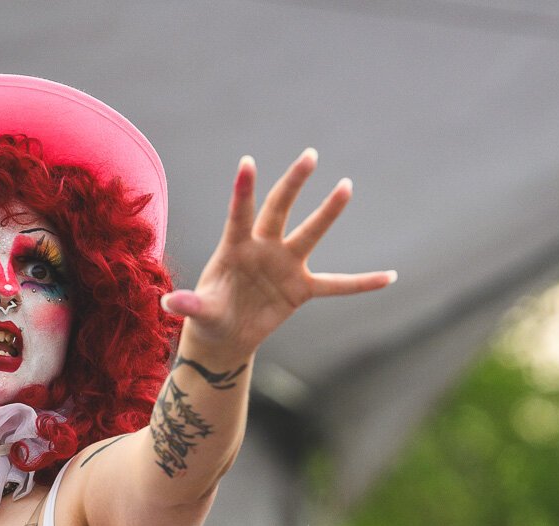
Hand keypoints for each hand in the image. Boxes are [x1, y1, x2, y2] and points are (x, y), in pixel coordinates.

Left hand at [160, 148, 395, 353]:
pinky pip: (337, 285)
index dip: (242, 190)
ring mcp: (285, 266)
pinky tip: (389, 276)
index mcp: (234, 248)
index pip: (239, 213)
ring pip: (310, 234)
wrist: (224, 336)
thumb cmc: (208, 316)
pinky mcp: (301, 289)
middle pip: (279, 210)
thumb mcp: (198, 312)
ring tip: (346, 186)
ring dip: (328, 212)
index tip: (247, 162)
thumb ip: (189, 304)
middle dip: (293, 184)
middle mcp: (263, 249)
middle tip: (309, 156)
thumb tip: (169, 302)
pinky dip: (362, 283)